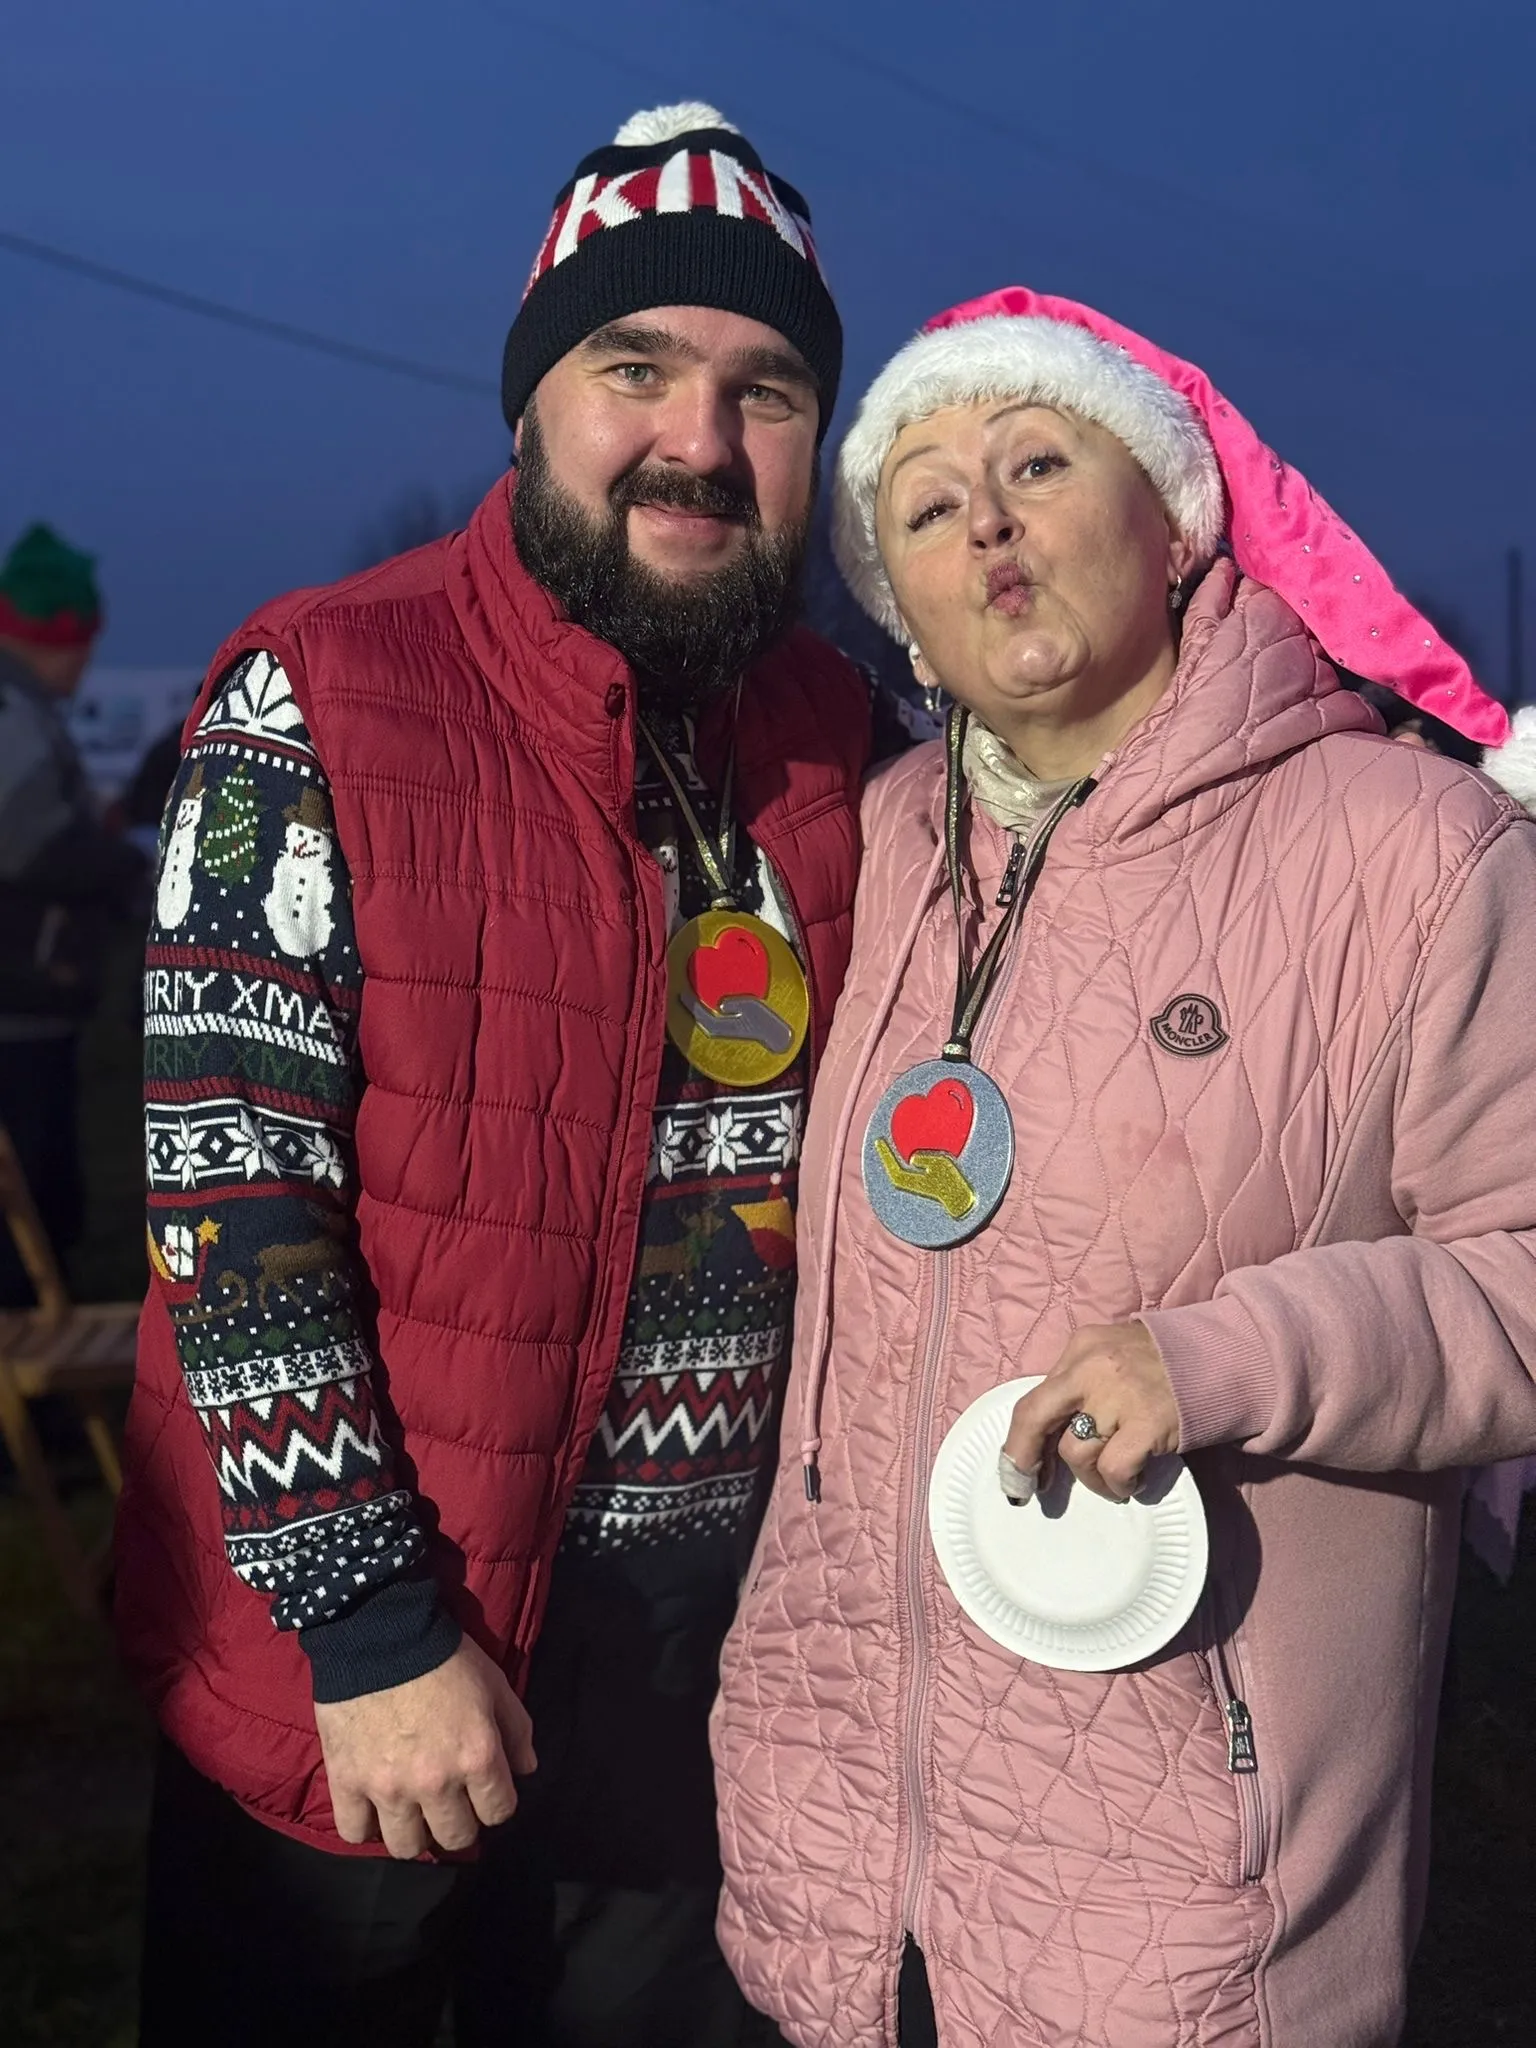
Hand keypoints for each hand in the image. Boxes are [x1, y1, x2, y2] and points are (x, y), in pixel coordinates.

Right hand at [315, 1635, 536, 1859]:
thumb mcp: (494, 1683)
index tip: (484, 1790)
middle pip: (455, 1838)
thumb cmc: (444, 1655)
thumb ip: (516, 1728)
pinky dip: (365, 1826)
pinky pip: (355, 1833)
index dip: (495, 1802)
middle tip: (448, 1802)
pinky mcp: (347, 1782)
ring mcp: (388, 1788)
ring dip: (413, 1832)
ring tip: (411, 1811)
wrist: (380, 1632)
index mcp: (477, 1758)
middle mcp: (436, 1783)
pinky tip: (373, 1809)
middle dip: (458, 1822)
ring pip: (406, 1847)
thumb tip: (526, 1770)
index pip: (498, 1812)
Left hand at [1002, 1321, 1179, 1502]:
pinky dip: (1118, 1484)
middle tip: (1029, 1489)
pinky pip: (1113, 1469)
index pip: (1034, 1398)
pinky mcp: (1147, 1422)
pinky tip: (1133, 1482)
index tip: (1018, 1469)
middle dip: (1021, 1459)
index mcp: (1081, 1348)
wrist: (1226, 1358)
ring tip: (1113, 1479)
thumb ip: (1081, 1383)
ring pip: (1076, 1453)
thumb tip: (1048, 1436)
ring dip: (1091, 1478)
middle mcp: (1092, 1367)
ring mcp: (1118, 1395)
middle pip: (1034, 1417)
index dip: (1019, 1440)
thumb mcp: (1114, 1356)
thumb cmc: (1166, 1365)